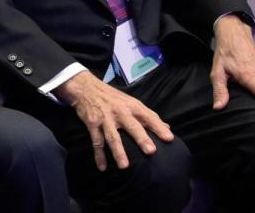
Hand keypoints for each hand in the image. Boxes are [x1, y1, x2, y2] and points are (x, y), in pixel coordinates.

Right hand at [56, 71, 173, 170]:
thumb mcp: (131, 102)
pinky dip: (99, 155)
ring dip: (118, 151)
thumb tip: (167, 128)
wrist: (86, 88)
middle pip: (132, 126)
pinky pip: (96, 141)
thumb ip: (148, 115)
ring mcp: (105, 118)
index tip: (169, 139)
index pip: (148, 116)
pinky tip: (102, 167)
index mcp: (132, 106)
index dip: (159, 127)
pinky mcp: (92, 124)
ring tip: (124, 166)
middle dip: (141, 138)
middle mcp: (120, 112)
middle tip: (151, 151)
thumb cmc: (112, 97)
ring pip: (113, 137)